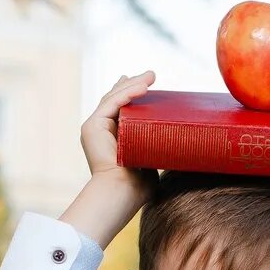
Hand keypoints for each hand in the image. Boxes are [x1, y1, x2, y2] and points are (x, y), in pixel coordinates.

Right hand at [80, 70, 158, 205]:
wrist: (122, 194)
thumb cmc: (138, 185)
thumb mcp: (149, 158)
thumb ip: (154, 147)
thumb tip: (177, 141)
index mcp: (111, 137)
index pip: (120, 108)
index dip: (131, 93)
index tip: (146, 84)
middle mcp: (100, 130)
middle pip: (116, 99)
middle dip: (133, 84)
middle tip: (151, 74)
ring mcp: (94, 127)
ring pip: (114, 98)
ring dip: (133, 85)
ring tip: (151, 76)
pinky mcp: (92, 126)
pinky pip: (111, 103)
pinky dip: (127, 93)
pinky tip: (142, 87)